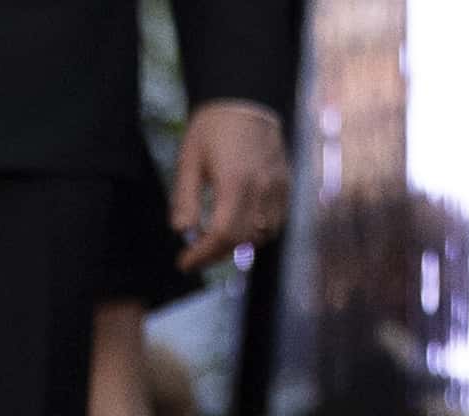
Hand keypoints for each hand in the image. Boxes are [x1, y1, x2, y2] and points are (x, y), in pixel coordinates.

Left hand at [171, 101, 289, 271]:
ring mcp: (278, 186)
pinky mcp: (286, 182)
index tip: (185, 262)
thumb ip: (186, 199)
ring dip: (239, 246)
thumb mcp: (189, 161)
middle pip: (243, 240)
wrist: (245, 99)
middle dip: (217, 254)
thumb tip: (182, 231)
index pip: (223, 234)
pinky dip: (259, 233)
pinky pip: (277, 220)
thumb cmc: (212, 129)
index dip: (203, 255)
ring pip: (264, 234)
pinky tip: (241, 229)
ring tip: (217, 244)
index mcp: (235, 182)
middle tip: (197, 256)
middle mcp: (262, 187)